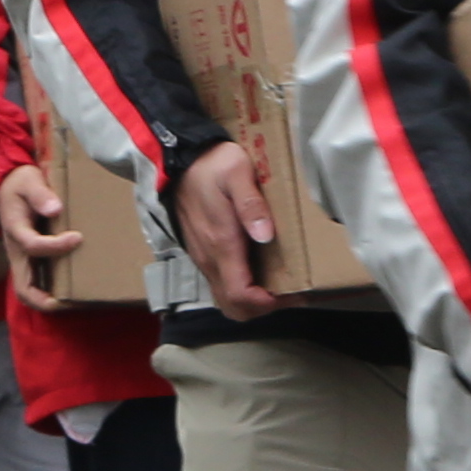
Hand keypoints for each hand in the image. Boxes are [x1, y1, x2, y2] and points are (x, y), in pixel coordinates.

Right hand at [0, 161, 78, 306]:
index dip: (55, 246)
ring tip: (75, 302)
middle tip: (70, 302)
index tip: (77, 237)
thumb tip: (56, 209)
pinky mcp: (29, 259)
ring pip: (28, 289)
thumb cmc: (20, 184)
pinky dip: (51, 291)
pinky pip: (37, 281)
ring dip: (48, 300)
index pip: (32, 245)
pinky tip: (73, 291)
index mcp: (15, 230)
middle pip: (22, 286)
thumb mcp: (28, 181)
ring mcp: (22, 258)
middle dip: (42, 299)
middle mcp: (16, 250)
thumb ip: (40, 194)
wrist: (5, 188)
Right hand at [170, 136, 280, 319]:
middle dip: (263, 308)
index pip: (240, 295)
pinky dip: (243, 289)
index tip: (291, 293)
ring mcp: (204, 258)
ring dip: (254, 301)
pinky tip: (262, 271)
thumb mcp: (237, 173)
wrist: (180, 161)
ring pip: (227, 299)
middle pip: (234, 307)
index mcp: (221, 243)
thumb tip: (266, 235)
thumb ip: (251, 204)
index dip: (266, 304)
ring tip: (281, 284)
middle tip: (290, 293)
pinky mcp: (203, 254)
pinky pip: (222, 285)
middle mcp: (210, 258)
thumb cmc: (213, 166)